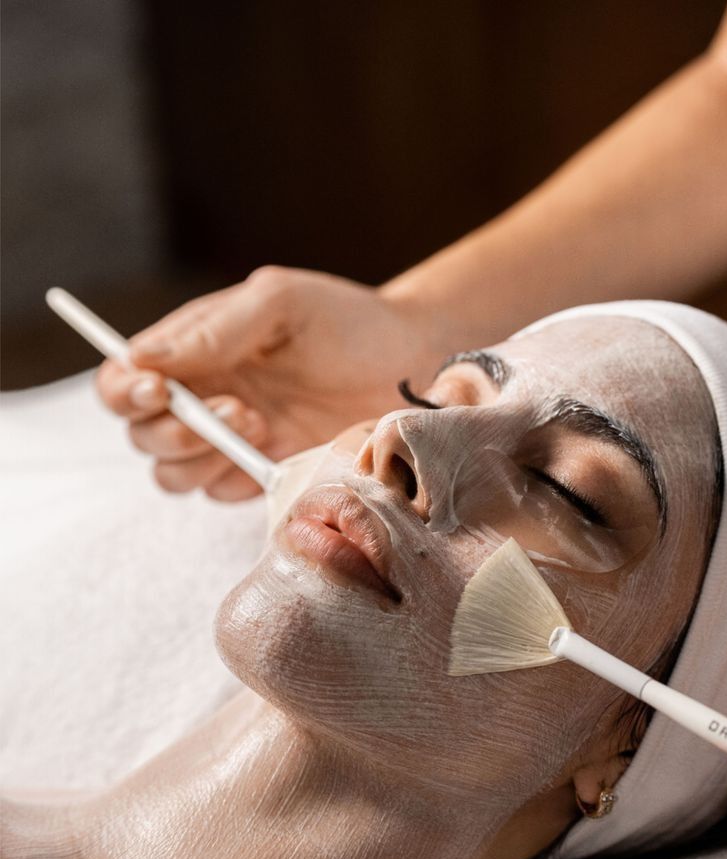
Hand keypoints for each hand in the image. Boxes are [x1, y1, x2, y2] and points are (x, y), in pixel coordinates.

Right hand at [95, 267, 444, 501]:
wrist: (411, 363)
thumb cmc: (345, 321)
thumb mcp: (279, 305)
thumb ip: (212, 330)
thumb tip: (142, 358)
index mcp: (192, 350)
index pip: (123, 378)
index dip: (125, 391)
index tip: (158, 391)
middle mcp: (202, 398)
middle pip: (140, 435)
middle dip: (175, 431)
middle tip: (239, 412)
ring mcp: (230, 442)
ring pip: (173, 474)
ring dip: (203, 458)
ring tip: (261, 425)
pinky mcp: (260, 474)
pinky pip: (221, 494)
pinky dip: (238, 480)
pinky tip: (278, 451)